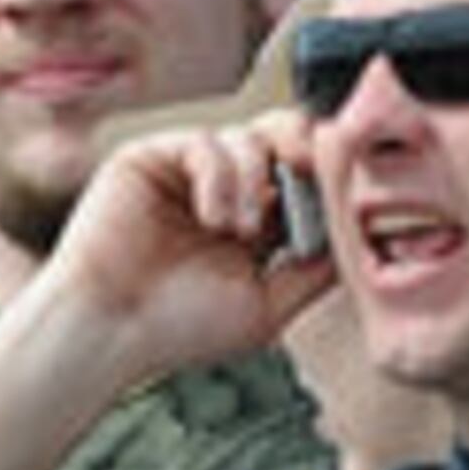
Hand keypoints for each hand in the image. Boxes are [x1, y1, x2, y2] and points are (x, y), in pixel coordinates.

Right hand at [31, 119, 337, 387]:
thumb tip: (357, 231)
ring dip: (255, 181)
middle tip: (311, 170)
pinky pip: (205, 141)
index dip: (327, 177)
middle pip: (284, 138)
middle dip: (306, 148)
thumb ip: (314, 268)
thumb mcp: (269, 304)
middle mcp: (226, 191)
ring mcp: (188, 172)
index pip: (304, 179)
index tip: (344, 188)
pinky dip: (219, 176)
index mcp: (256, 223)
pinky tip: (212, 219)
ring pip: (250, 138)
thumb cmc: (180, 328)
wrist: (110, 331)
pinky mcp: (151, 157)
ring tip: (239, 232)